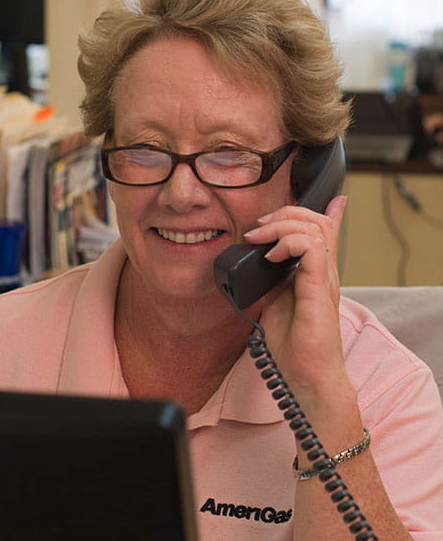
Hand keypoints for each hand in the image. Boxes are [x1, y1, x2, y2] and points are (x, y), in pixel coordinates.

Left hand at [241, 195, 348, 399]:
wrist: (306, 375)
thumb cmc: (294, 345)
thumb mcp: (275, 301)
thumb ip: (271, 279)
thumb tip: (257, 261)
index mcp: (315, 273)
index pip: (323, 230)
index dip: (313, 210)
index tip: (285, 205)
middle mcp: (324, 272)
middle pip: (317, 221)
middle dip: (284, 213)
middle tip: (258, 227)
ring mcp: (324, 280)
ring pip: (315, 229)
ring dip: (282, 225)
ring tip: (260, 238)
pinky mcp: (319, 291)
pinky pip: (313, 251)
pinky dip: (289, 244)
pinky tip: (271, 256)